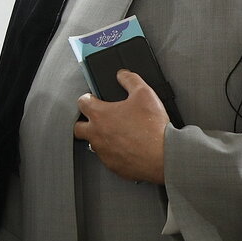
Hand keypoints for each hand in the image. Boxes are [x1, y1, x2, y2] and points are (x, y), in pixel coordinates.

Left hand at [74, 69, 168, 183]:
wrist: (164, 156)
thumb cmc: (153, 127)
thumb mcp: (144, 93)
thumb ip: (130, 80)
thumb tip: (123, 74)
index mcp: (100, 115)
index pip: (82, 102)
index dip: (87, 98)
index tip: (93, 98)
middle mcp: (97, 134)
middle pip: (78, 127)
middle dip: (84, 121)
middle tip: (96, 118)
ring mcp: (103, 152)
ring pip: (92, 144)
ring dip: (99, 137)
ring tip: (114, 133)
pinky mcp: (113, 165)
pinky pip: (106, 157)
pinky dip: (112, 152)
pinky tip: (124, 147)